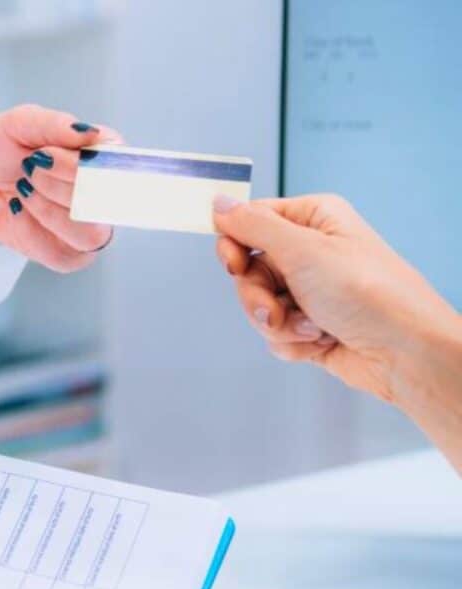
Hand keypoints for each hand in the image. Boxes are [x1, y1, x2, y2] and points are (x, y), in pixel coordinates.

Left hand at [0, 104, 121, 272]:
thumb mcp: (22, 122)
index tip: (48, 152)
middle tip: (29, 166)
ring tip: (23, 189)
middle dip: (57, 185)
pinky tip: (17, 210)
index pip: (120, 169)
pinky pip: (61, 256)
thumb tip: (92, 134)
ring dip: (48, 211)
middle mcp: (103, 194)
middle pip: (103, 204)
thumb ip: (56, 124)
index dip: (86, 167)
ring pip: (89, 236)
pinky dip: (32, 232)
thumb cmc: (5, 144)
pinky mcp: (64, 252)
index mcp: (103, 157)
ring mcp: (87, 227)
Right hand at [212, 194, 457, 402]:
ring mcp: (309, 290)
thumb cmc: (370, 294)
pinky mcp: (309, 324)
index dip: (234, 245)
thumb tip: (219, 203)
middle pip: (248, 270)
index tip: (235, 265)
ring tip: (311, 327)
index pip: (250, 221)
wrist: (403, 352)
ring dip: (278, 324)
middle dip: (258, 297)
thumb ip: (254, 225)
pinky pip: (275, 332)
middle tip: (275, 308)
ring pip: (258, 306)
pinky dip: (292, 341)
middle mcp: (310, 252)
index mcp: (313, 220)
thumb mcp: (304, 250)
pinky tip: (321, 339)